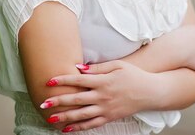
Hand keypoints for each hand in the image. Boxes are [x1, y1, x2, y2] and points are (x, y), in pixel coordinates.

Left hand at [41, 60, 158, 131]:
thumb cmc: (133, 75)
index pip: (78, 80)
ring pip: (81, 115)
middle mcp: (103, 96)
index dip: (63, 80)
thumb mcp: (117, 65)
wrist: (151, 92)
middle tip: (43, 103)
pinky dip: (78, 128)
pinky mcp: (110, 117)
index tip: (49, 80)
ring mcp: (106, 109)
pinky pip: (91, 124)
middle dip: (58, 101)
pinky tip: (66, 129)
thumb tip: (79, 68)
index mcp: (103, 81)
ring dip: (65, 117)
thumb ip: (97, 68)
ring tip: (50, 118)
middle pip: (76, 99)